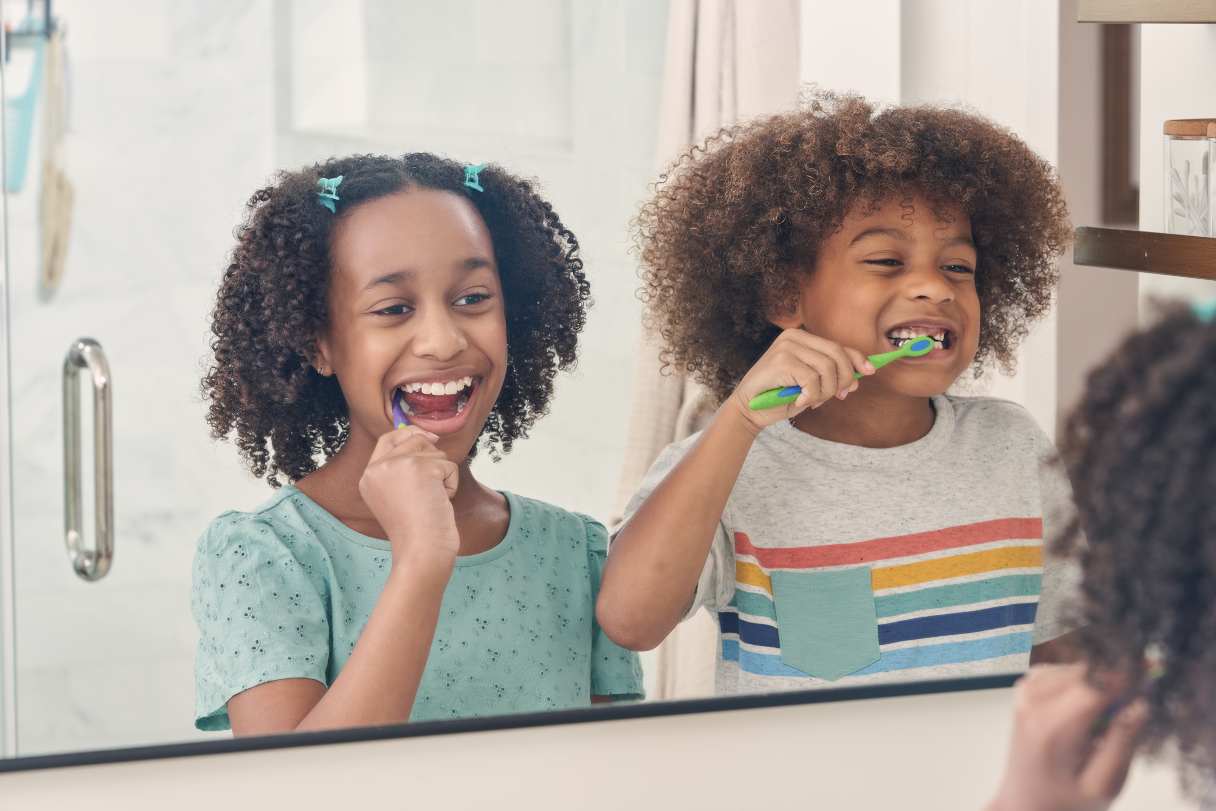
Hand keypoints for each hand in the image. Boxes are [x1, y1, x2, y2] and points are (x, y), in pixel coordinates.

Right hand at [358, 426, 460, 568]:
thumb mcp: (397, 496)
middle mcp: (377, 467)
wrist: (420, 550)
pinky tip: (439, 502)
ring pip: (434, 453)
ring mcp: (397, 464)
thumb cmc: (415, 530)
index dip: (409, 434)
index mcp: (368, 475)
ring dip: (442, 476)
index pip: (387, 439)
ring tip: (431, 500)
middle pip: (414, 441)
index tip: (429, 437)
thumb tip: (426, 438)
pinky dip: (451, 485)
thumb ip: (402, 468)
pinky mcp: (420, 467)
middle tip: (433, 488)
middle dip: (433, 460)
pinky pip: (448, 466)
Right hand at [728, 328, 872, 431]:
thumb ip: (830, 374)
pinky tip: (800, 401)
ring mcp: (787, 347)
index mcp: (801, 337)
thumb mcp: (810, 383)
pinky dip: (811, 396)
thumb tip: (860, 375)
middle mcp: (794, 337)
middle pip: (837, 354)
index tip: (870, 372)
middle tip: (840, 396)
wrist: (748, 409)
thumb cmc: (780, 396)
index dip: (857, 359)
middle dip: (844, 379)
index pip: (838, 346)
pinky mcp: (782, 362)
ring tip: (813, 400)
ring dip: (826, 391)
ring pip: (828, 368)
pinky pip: (812, 380)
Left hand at [988, 663, 1147, 810]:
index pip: (1097, 683)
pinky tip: (1082, 711)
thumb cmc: (1068, 800)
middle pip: (1088, 671)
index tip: (1149, 682)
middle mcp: (1033, 701)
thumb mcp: (1104, 784)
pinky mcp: (1025, 687)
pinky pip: (1062, 671)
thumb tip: (1140, 702)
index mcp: (1053, 727)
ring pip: (1077, 667)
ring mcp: (1025, 691)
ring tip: (1098, 723)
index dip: (1128, 678)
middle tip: (1125, 714)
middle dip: (1114, 684)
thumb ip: (1123, 742)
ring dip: (1096, 686)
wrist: (1026, 803)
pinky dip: (1080, 684)